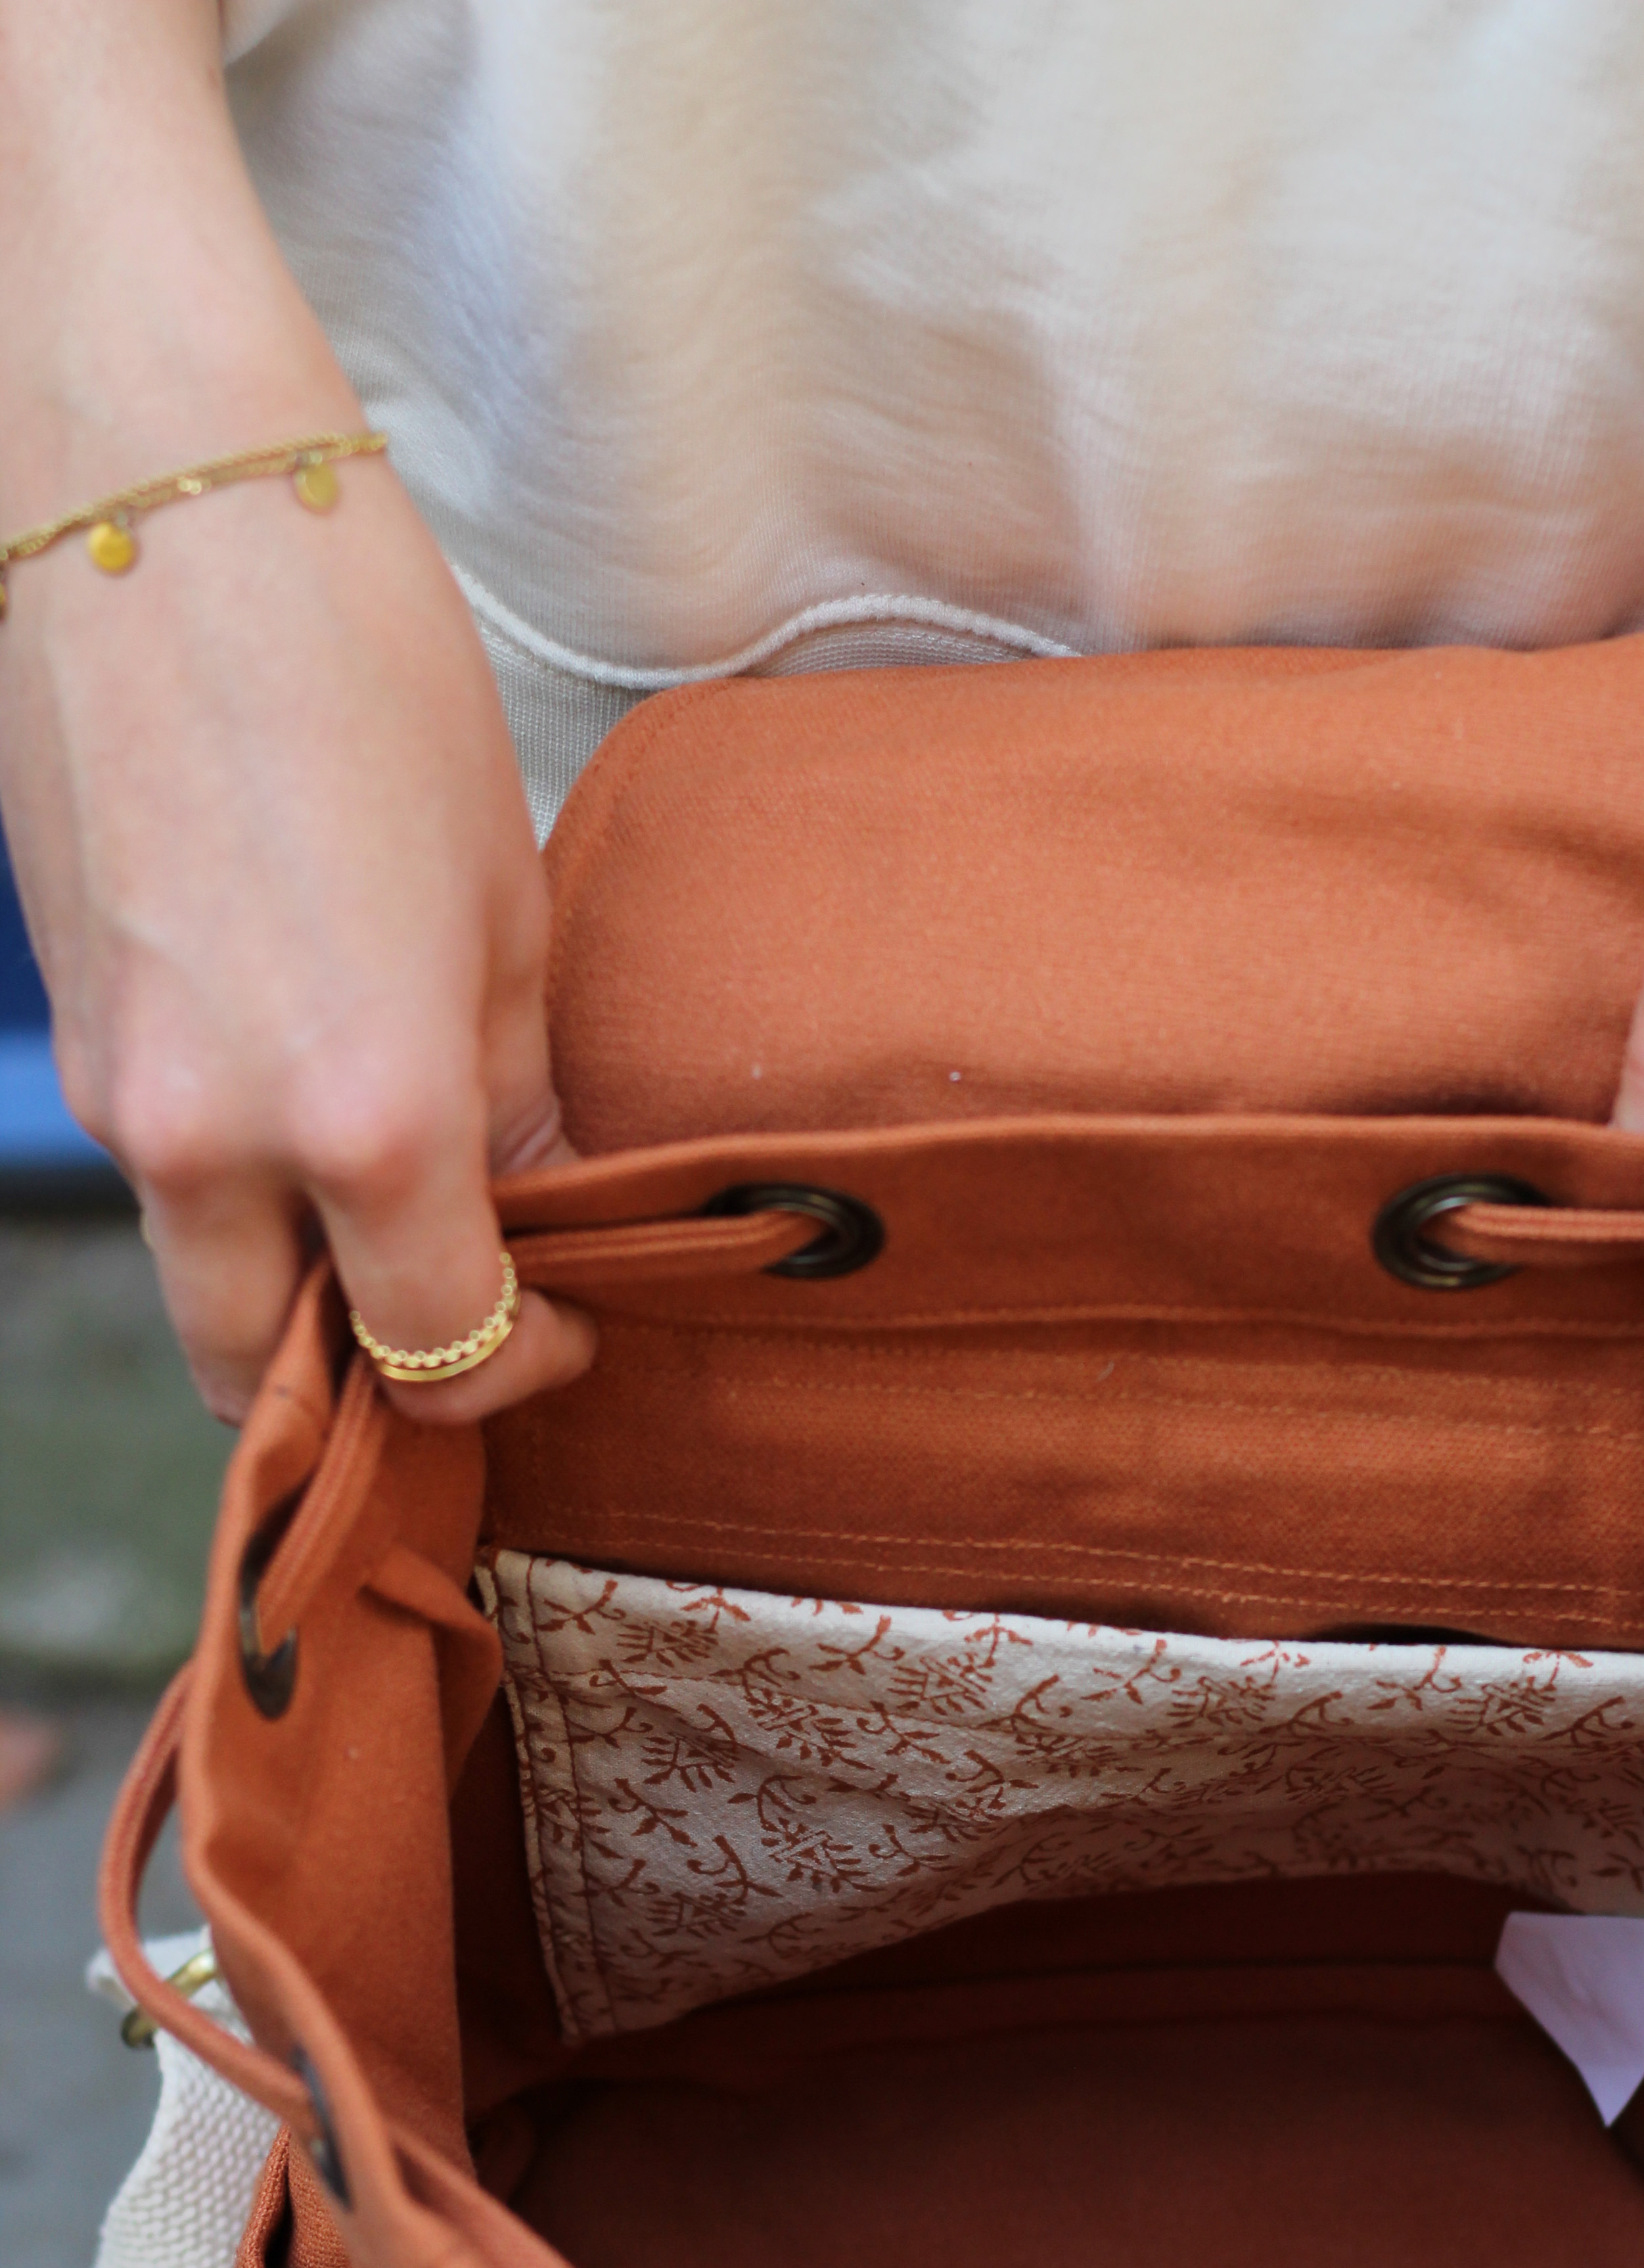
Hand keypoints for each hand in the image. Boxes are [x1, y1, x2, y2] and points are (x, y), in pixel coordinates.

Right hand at [0, 0, 592, 1426]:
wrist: (156, 501)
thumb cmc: (362, 669)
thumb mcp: (503, 896)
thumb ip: (513, 1088)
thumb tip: (526, 1195)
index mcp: (369, 1115)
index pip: (438, 1347)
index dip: (516, 1368)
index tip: (563, 1328)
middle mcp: (224, 1140)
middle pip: (279, 1374)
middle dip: (375, 1387)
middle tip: (461, 1330)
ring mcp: (127, 1100)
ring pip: (207, 1286)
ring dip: (295, 1304)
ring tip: (392, 1241)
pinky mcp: (77, 1042)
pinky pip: (166, 1183)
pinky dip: (238, 1204)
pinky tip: (309, 1123)